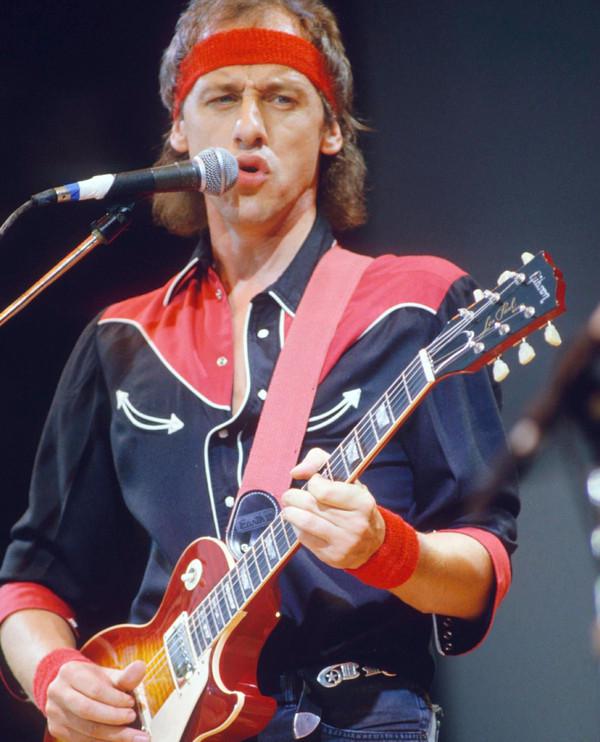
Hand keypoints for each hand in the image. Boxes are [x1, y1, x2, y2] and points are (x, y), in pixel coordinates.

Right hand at [45, 659, 148, 741]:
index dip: (115, 699)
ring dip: (111, 735)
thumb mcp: (108, 675)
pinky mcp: (56, 730)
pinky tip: (117, 741)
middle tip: (133, 719)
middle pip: (88, 711)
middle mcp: (58, 693)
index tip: (132, 703)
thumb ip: (125, 676)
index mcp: (71, 673)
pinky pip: (81, 740)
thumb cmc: (93, 681)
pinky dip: (102, 741)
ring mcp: (54, 713)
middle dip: (114, 718)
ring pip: (84, 729)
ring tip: (132, 735)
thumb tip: (141, 667)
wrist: (68, 687)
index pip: (95, 689)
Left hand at [282, 448, 385, 568]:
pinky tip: (299, 523)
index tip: (313, 481)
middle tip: (289, 495)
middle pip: (310, 506)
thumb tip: (296, 471)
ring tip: (289, 508)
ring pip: (305, 523)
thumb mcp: (347, 477)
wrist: (373, 543)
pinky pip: (305, 539)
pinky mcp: (333, 557)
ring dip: (290, 513)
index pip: (323, 491)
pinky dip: (296, 528)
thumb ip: (319, 461)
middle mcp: (356, 524)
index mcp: (362, 501)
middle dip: (293, 497)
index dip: (312, 483)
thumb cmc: (354, 503)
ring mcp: (345, 543)